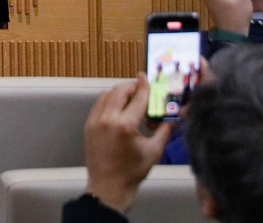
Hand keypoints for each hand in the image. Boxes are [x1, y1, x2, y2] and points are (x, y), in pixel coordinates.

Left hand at [82, 75, 173, 212]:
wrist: (109, 186)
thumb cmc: (133, 171)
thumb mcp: (154, 151)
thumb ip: (164, 131)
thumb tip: (174, 118)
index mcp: (125, 125)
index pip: (137, 98)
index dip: (143, 86)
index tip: (145, 76)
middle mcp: (107, 119)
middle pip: (119, 91)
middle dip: (130, 87)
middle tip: (141, 88)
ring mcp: (94, 121)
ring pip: (106, 95)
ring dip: (119, 93)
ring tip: (131, 98)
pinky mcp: (88, 125)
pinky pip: (98, 105)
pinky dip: (109, 101)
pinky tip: (119, 108)